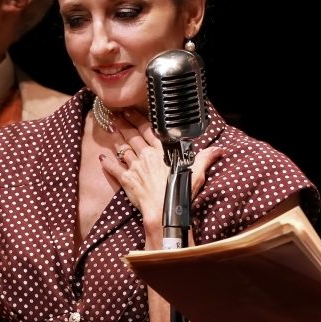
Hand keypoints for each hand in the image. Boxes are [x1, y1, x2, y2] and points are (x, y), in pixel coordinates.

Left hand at [100, 107, 223, 220]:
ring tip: (109, 125)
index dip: (138, 119)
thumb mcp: (197, 173)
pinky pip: (114, 169)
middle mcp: (146, 156)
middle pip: (133, 136)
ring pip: (123, 148)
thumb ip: (205, 158)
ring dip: (116, 136)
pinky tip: (101, 157)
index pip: (149, 131)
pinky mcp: (127, 180)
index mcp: (162, 152)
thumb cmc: (180, 192)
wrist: (164, 211)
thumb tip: (219, 150)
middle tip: (116, 113)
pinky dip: (107, 163)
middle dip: (124, 123)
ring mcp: (135, 168)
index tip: (130, 110)